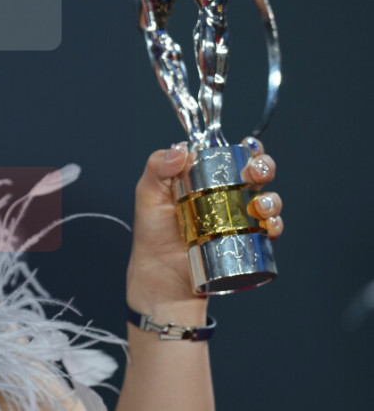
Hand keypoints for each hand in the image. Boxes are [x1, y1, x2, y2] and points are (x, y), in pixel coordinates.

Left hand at [125, 138, 283, 321]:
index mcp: (202, 181)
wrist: (162, 280)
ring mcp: (237, 220)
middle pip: (254, 175)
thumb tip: (180, 148)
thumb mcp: (148, 197)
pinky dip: (275, 224)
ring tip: (259, 205)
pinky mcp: (246, 242)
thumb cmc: (152, 238)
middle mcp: (224, 197)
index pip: (228, 157)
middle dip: (264, 167)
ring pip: (267, 200)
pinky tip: (269, 225)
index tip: (248, 145)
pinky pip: (270, 230)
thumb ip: (157, 168)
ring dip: (272, 198)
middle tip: (255, 172)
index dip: (243, 149)